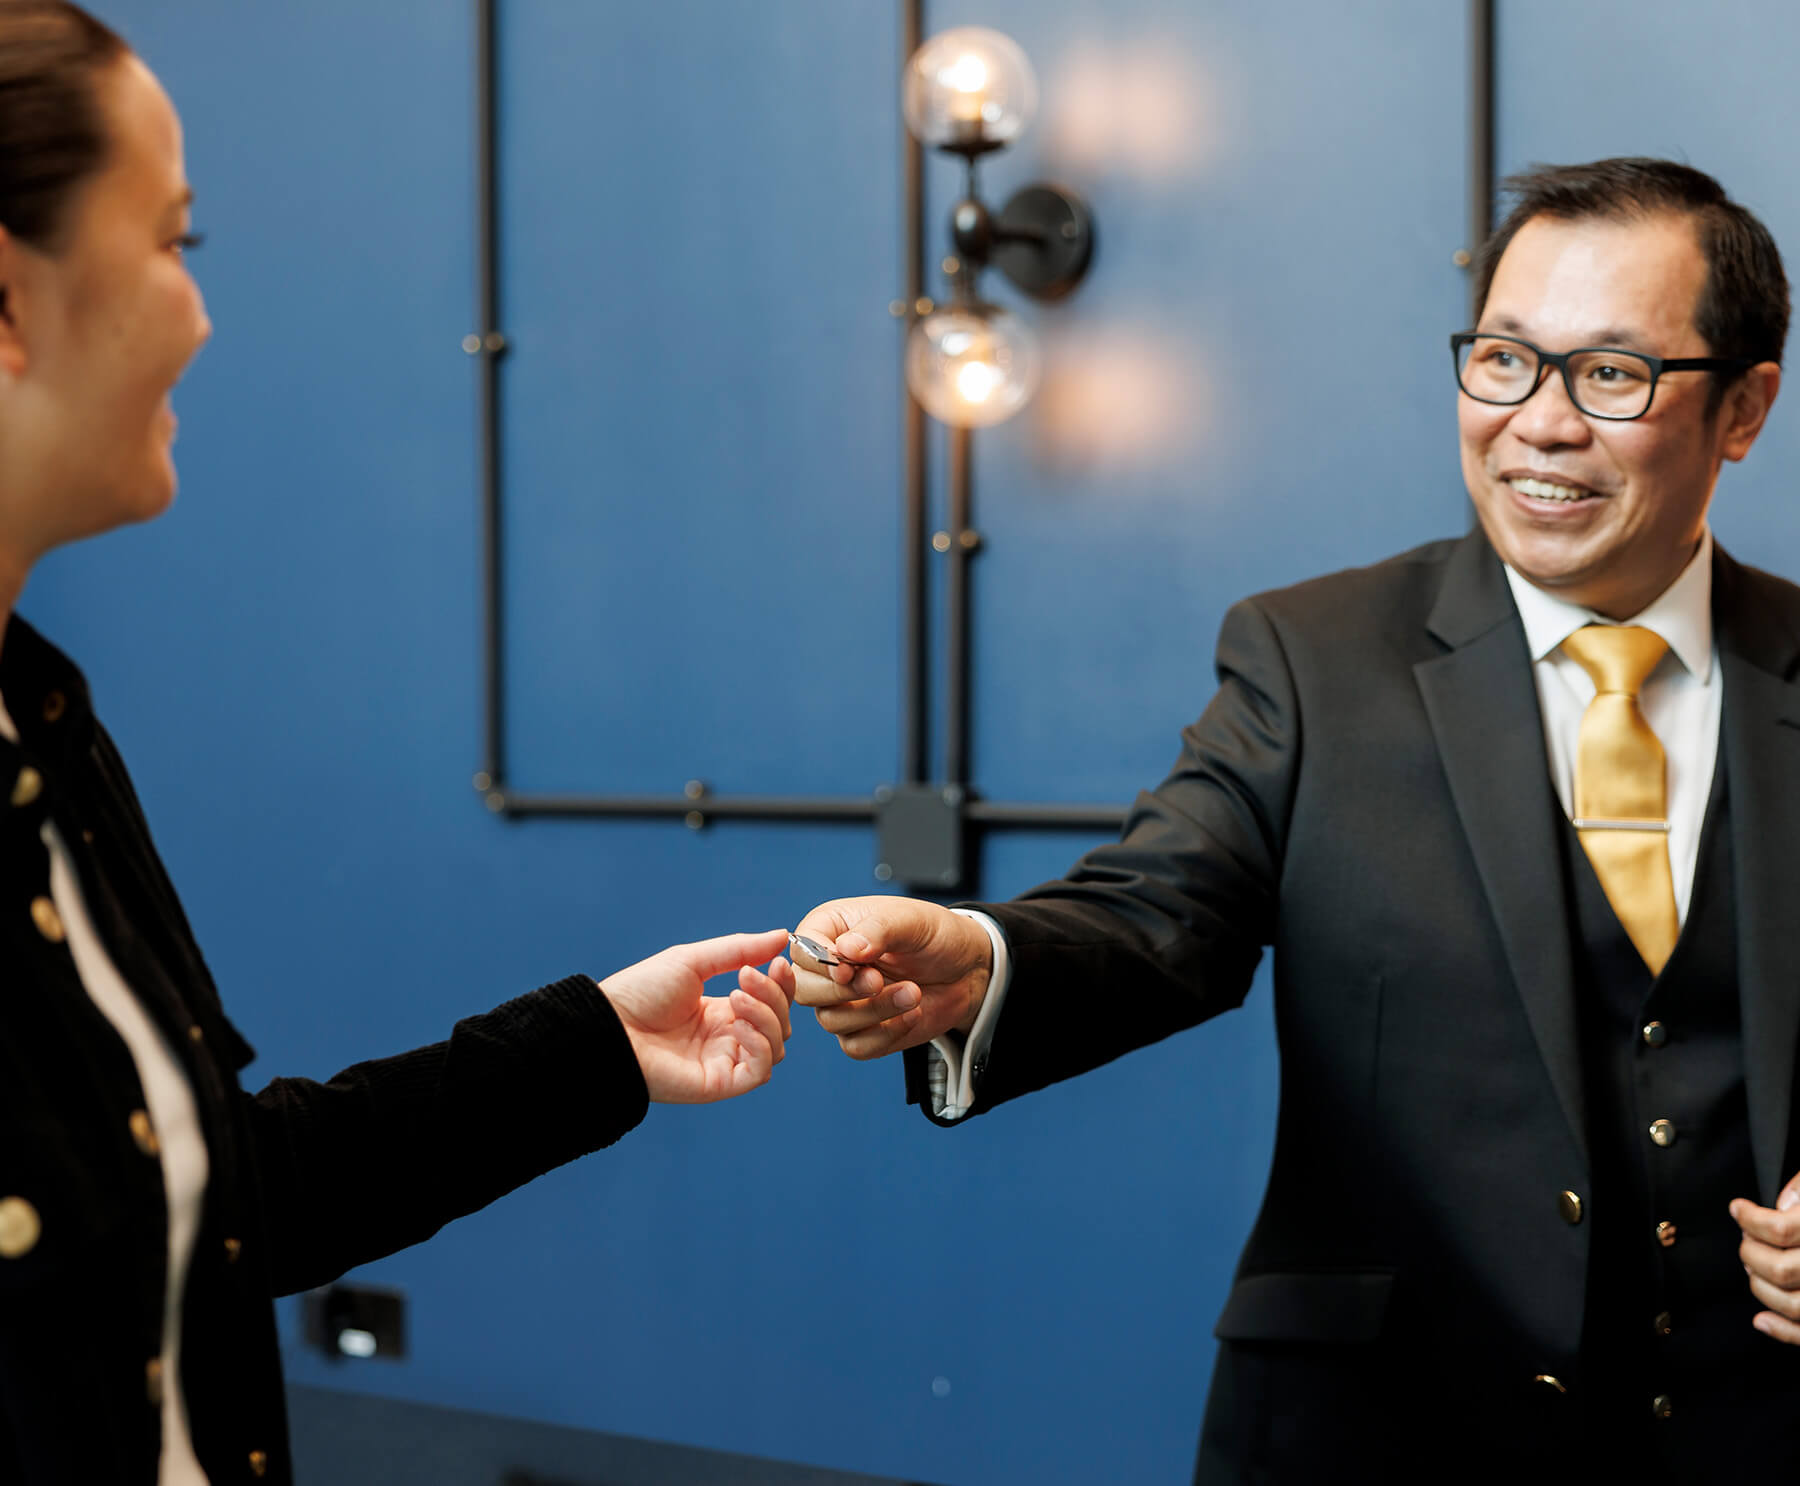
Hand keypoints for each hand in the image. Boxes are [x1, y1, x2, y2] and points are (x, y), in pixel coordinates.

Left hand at [600, 928, 796, 1103]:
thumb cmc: (641, 992)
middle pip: (780, 1022)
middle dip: (774, 995)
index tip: (779, 961)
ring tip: (736, 996)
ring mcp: (725, 1062)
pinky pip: (760, 1071)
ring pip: (776, 1046)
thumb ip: (739, 949)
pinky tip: (737, 1025)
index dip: (782, 983)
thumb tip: (783, 936)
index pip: (772, 1002)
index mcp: (722, 1013)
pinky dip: (759, 1044)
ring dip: (767, 1016)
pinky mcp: (720, 1083)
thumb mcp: (693, 961)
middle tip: (747, 977)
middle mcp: (727, 1039)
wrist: (610, 1025)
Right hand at [789, 896, 991, 1058]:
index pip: (801, 949)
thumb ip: (877, 930)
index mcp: (831, 929)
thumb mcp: (911, 920)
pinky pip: (856, 1047)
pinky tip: (912, 1013)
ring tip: (912, 992)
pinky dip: (885, 1034)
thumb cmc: (935, 935)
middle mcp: (830, 968)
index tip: (848, 969)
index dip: (819, 964)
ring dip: (873, 1011)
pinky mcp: (863, 1031)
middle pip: (804, 991)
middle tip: (878, 981)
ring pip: (831, 1021)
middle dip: (841, 992)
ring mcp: (844, 1002)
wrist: (968, 969)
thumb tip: (844, 951)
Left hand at [1731, 1172, 1799, 1342]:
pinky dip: (1783, 1331)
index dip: (1750, 1218)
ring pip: (1794, 1304)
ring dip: (1761, 1288)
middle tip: (1747, 1240)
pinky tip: (1763, 1319)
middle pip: (1781, 1269)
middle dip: (1751, 1254)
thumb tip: (1781, 1204)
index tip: (1738, 1209)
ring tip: (1754, 1269)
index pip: (1781, 1229)